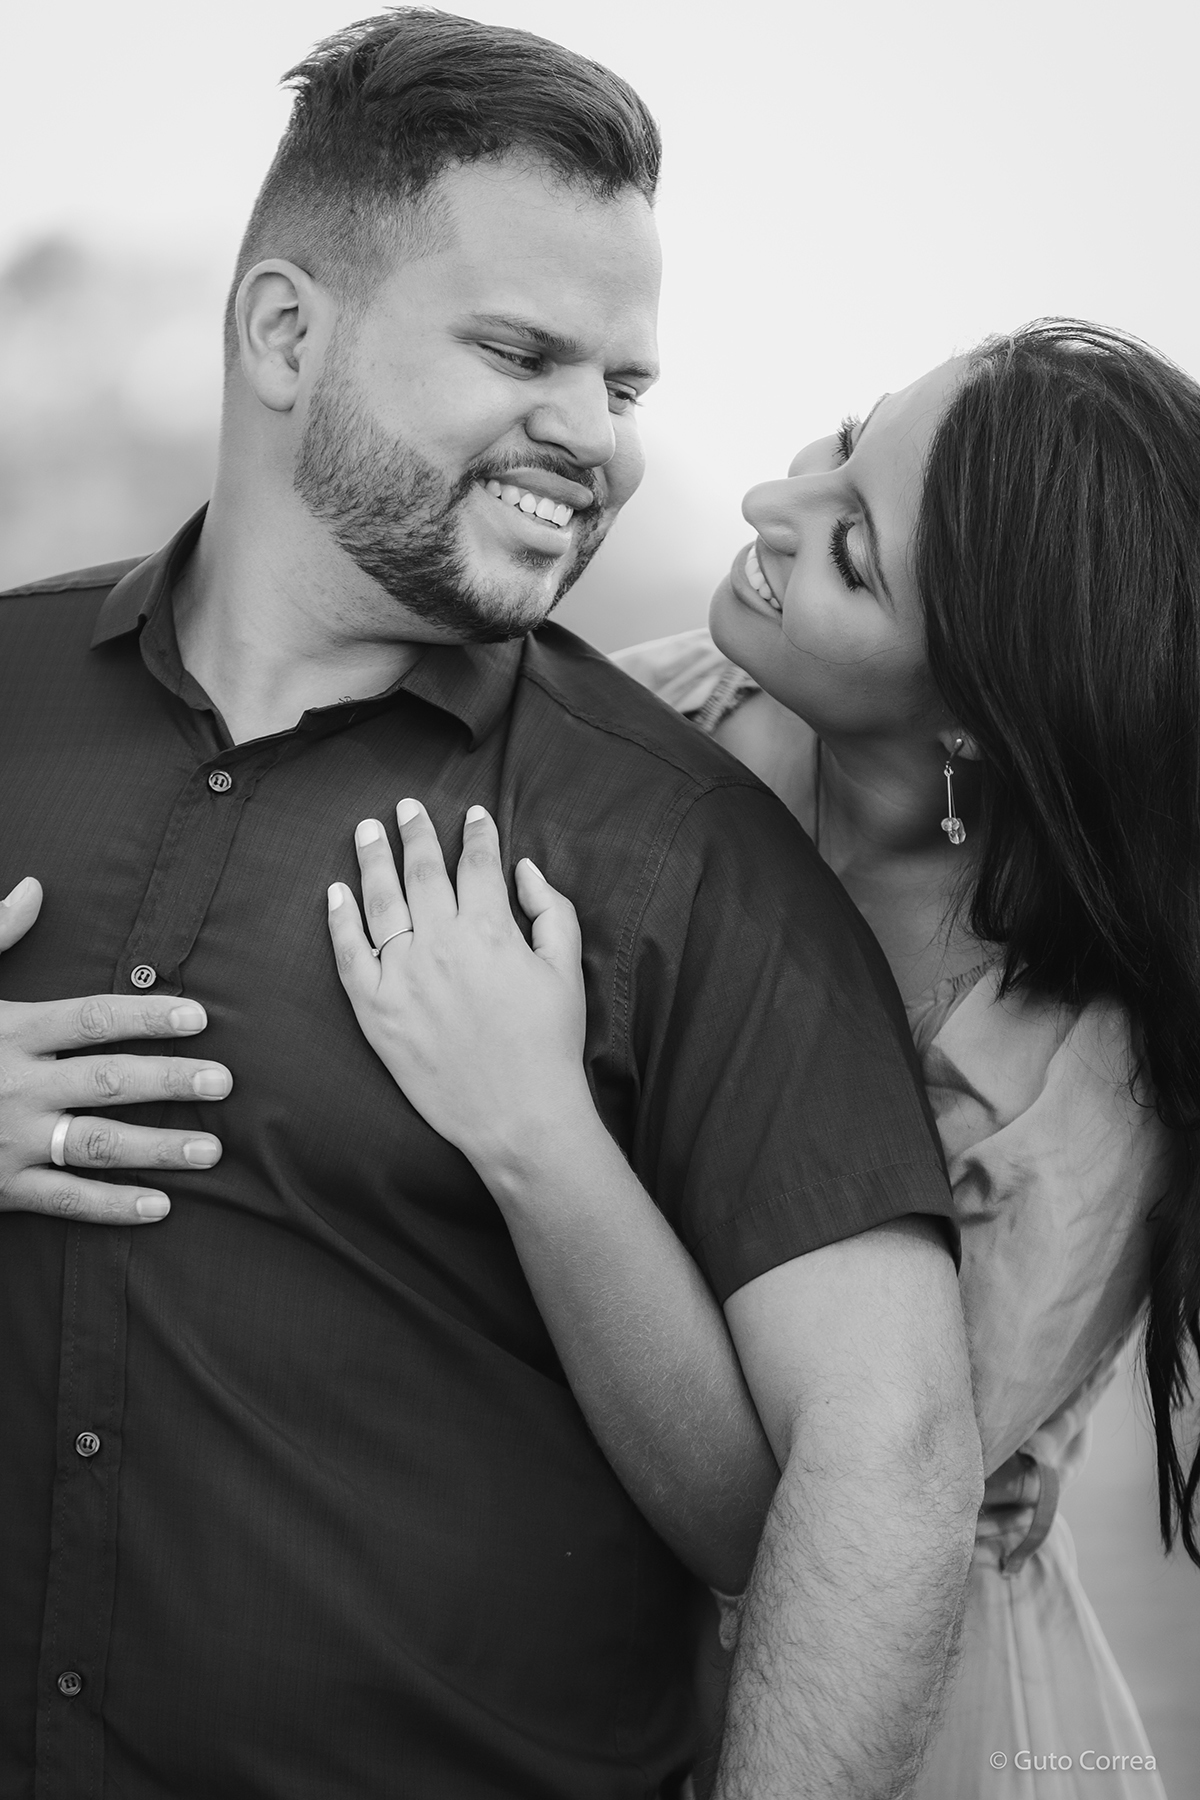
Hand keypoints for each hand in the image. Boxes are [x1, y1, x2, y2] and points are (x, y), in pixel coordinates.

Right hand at [0, 876, 231, 1223]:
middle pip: (107, 1081)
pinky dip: (112, 1207)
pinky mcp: (2, 1188)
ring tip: (212, 1151)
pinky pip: (64, 1199)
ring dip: (159, 1149)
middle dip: (169, 1081)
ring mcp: (9, 1141)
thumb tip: (33, 889)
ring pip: (97, 1145)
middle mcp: (15, 1086)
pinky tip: (161, 1206)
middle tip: (223, 1082)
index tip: (198, 1017)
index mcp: (9, 1031)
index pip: (91, 1019)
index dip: (147, 1016)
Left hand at [326, 800, 589, 1171]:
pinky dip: (339, 919)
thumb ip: (551, 910)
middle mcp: (441, 944)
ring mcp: (402, 976)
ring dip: (373, 859)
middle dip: (417, 833)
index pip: (479, 864)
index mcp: (491, 931)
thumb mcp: (567, 971)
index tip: (475, 814)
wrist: (518, 1115)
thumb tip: (525, 869)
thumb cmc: (550, 1044)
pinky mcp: (375, 1010)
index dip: (478, 834)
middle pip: (423, 871)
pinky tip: (336, 892)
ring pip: (380, 901)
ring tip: (368, 830)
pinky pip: (348, 954)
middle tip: (407, 807)